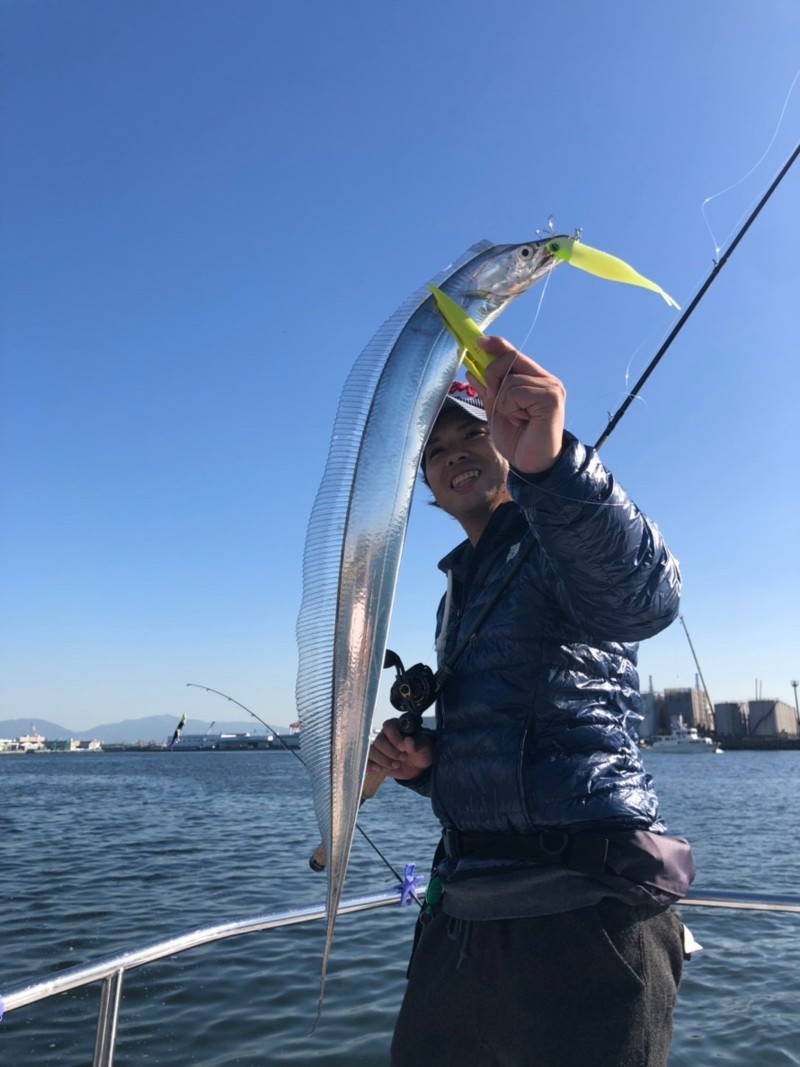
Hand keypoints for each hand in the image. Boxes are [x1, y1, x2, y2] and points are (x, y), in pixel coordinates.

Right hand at [367, 718, 433, 780]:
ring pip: (371, 751)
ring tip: (396, 765)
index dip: (394, 737)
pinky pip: (367, 761)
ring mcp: (379, 748)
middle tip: (403, 758)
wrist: (419, 767)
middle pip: (378, 741)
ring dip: (383, 760)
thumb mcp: (424, 747)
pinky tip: (378, 770)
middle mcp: (385, 735)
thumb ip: (416, 744)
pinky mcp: (376, 760)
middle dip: (390, 752)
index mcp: (397, 727)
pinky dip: (370, 766)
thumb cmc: (422, 751)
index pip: (388, 727)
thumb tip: (407, 741)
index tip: (403, 747)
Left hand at [469, 336, 565, 474]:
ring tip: (515, 418)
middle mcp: (546, 380)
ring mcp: (551, 387)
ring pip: (510, 378)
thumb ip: (487, 390)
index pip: (514, 354)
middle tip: (494, 399)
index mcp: (535, 380)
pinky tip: (521, 420)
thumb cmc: (518, 440)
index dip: (497, 345)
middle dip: (492, 376)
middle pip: (510, 358)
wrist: (532, 464)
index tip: (479, 342)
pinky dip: (509, 407)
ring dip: (502, 401)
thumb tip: (471, 369)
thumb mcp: (496, 410)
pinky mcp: (551, 398)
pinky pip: (516, 391)